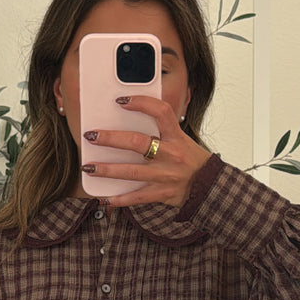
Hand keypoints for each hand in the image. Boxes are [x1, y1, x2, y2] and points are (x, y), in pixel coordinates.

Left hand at [83, 95, 210, 208]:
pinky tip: (105, 197)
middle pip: (137, 142)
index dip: (141, 103)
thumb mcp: (182, 140)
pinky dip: (120, 198)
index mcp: (177, 137)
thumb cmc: (192, 161)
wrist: (210, 188)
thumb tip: (129, 122)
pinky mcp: (163, 194)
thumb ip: (161, 132)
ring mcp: (166, 176)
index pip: (161, 112)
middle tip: (92, 136)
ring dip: (107, 170)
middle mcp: (172, 155)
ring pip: (132, 172)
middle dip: (111, 139)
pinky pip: (137, 197)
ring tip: (89, 167)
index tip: (121, 100)